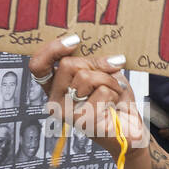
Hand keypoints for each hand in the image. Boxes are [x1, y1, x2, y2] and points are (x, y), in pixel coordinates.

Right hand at [26, 34, 143, 159]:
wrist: (130, 128)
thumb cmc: (115, 100)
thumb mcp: (103, 72)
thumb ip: (93, 61)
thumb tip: (99, 52)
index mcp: (56, 86)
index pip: (38, 66)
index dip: (52, 49)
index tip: (74, 40)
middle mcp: (56, 100)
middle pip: (68, 65)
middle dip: (95, 64)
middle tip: (109, 74)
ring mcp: (67, 113)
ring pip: (86, 77)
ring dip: (109, 80)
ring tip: (114, 92)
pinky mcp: (82, 122)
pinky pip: (102, 92)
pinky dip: (115, 92)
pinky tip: (115, 104)